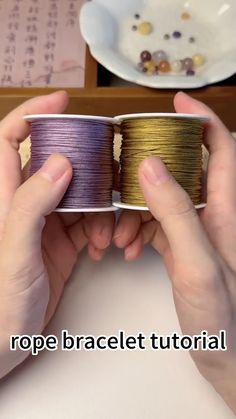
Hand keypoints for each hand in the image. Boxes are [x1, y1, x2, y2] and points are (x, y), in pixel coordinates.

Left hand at [0, 91, 114, 377]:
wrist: (7, 339)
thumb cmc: (0, 298)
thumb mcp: (14, 249)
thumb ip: (31, 204)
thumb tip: (60, 162)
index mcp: (6, 196)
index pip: (11, 139)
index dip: (33, 114)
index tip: (62, 100)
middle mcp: (27, 203)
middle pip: (58, 163)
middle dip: (86, 165)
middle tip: (109, 170)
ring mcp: (47, 221)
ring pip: (81, 194)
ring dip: (100, 208)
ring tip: (105, 233)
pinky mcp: (63, 241)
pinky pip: (89, 221)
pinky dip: (102, 230)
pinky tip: (103, 247)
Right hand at [114, 92, 235, 411]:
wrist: (226, 354)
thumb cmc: (224, 315)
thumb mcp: (197, 262)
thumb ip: (175, 212)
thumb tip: (149, 165)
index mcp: (226, 209)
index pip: (221, 149)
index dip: (202, 119)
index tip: (177, 100)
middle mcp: (213, 213)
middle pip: (185, 168)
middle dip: (153, 165)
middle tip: (126, 166)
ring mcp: (197, 230)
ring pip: (164, 199)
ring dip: (138, 209)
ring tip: (121, 235)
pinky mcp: (184, 247)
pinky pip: (158, 225)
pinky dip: (138, 231)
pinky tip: (127, 249)